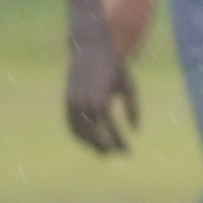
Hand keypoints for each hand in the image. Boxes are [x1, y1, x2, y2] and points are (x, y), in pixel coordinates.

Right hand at [65, 31, 138, 154]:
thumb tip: (135, 130)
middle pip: (92, 135)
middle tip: (115, 154)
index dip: (117, 142)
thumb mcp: (129, 86)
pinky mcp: (67, 99)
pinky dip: (78, 134)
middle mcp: (84, 103)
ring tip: (102, 150)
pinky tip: (89, 139)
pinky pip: (70, 123)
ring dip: (90, 143)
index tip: (126, 151)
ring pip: (78, 131)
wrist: (90, 48)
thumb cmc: (114, 66)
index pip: (109, 130)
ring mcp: (72, 101)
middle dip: (103, 147)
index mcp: (101, 100)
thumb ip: (133, 108)